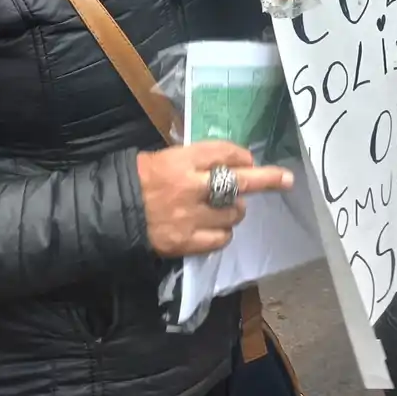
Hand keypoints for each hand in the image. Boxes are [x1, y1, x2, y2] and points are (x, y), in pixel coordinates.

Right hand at [137, 141, 293, 257]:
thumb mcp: (163, 157)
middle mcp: (190, 187)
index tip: (249, 159)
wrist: (110, 212)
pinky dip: (223, 234)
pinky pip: (220, 240)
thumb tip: (230, 163)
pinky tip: (216, 229)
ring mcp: (189, 217)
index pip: (223, 153)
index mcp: (181, 160)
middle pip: (238, 182)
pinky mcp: (185, 242)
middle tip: (286, 179)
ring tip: (226, 208)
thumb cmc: (138, 179)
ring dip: (235, 210)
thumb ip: (195, 160)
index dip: (241, 155)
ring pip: (233, 214)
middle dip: (266, 179)